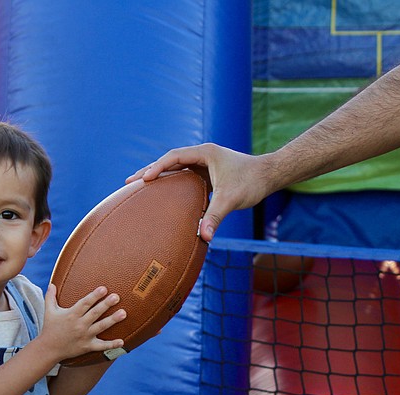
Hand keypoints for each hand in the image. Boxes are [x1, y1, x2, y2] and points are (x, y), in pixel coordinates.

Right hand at [40, 284, 125, 362]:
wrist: (48, 349)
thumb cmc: (50, 328)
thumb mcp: (49, 311)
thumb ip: (51, 297)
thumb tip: (52, 283)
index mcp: (71, 315)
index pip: (85, 303)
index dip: (94, 296)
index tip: (104, 288)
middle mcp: (79, 325)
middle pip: (95, 313)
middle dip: (106, 305)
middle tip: (116, 297)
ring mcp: (84, 336)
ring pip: (101, 327)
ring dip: (112, 320)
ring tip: (123, 313)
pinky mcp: (87, 346)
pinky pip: (101, 346)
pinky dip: (112, 345)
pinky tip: (122, 341)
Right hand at [126, 143, 274, 241]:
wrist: (269, 176)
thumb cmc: (252, 182)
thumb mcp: (231, 200)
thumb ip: (214, 217)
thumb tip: (202, 237)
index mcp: (205, 153)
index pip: (174, 157)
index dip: (157, 167)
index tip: (144, 179)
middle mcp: (203, 155)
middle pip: (170, 160)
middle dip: (150, 170)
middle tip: (130, 182)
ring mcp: (205, 163)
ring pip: (176, 167)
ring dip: (159, 175)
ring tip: (140, 186)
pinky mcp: (208, 172)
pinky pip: (184, 175)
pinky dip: (172, 182)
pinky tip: (163, 193)